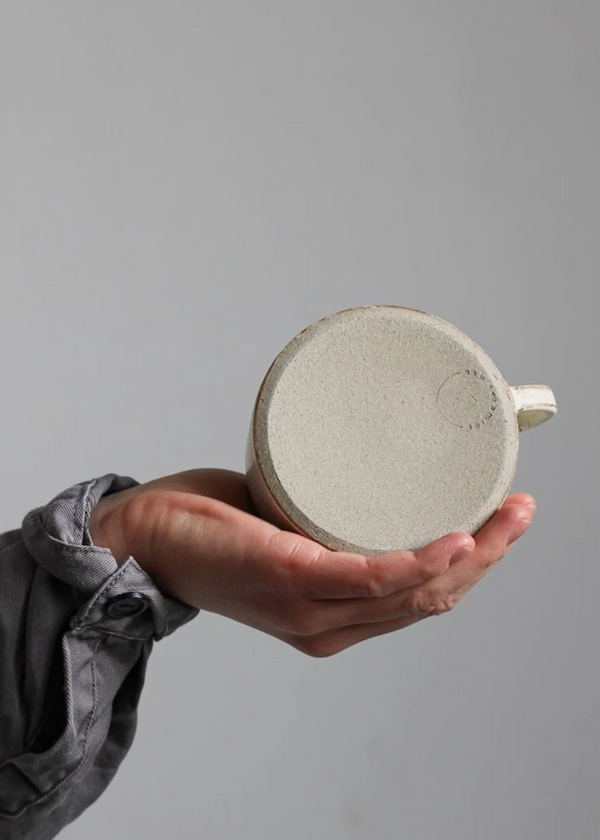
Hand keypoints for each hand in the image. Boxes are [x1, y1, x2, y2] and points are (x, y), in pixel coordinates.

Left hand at [89, 469, 535, 656]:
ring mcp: (309, 608)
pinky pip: (369, 577)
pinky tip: (454, 540)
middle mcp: (328, 624)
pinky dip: (417, 563)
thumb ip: (323, 517)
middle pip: (431, 600)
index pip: (420, 602)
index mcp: (333, 617)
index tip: (503, 522)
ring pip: (413, 592)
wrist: (140, 537)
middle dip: (488, 557)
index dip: (473, 570)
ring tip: (505, 514)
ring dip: (471, 556)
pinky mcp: (288, 578)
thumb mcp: (285, 528)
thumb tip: (358, 468)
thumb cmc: (214, 528)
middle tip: (521, 509)